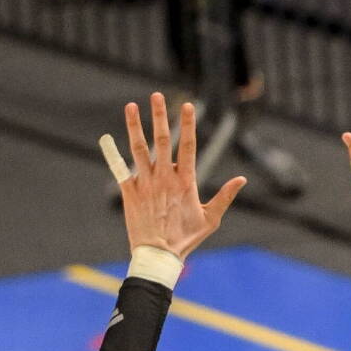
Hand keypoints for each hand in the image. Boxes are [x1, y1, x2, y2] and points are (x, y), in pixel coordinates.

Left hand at [101, 93, 244, 258]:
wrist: (158, 255)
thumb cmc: (186, 239)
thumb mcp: (211, 219)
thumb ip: (225, 197)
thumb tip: (242, 180)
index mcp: (186, 182)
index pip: (188, 146)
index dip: (188, 124)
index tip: (187, 106)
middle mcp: (165, 178)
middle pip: (163, 141)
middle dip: (160, 116)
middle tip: (157, 96)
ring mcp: (145, 183)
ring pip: (140, 149)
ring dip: (135, 126)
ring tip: (131, 106)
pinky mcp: (129, 192)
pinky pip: (120, 169)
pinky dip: (113, 153)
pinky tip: (108, 137)